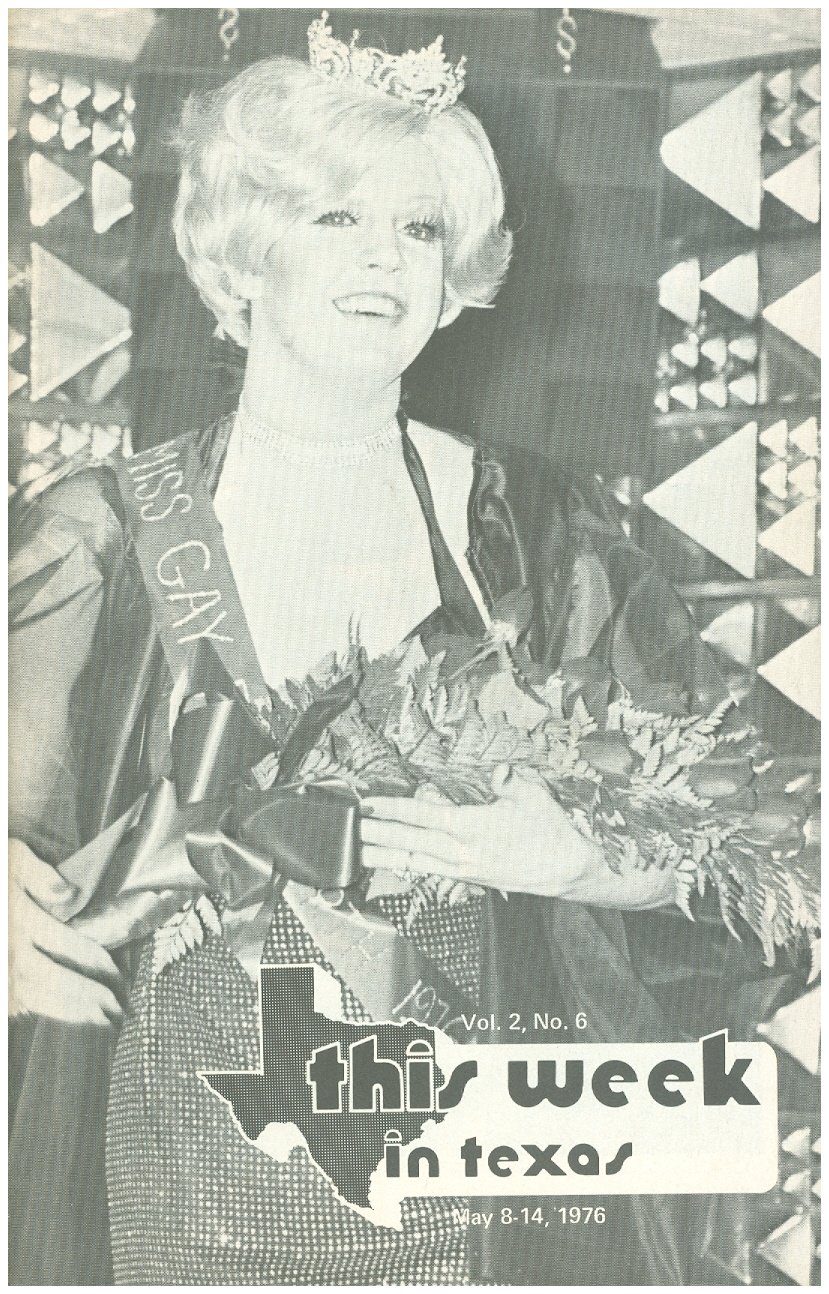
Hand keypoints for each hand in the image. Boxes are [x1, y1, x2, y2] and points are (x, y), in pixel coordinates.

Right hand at [9, 838, 126, 1026]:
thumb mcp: (14, 858)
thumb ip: (41, 876)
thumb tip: (69, 893)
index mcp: (23, 921)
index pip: (69, 946)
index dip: (96, 963)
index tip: (118, 975)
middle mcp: (12, 952)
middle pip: (56, 980)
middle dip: (88, 997)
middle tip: (117, 1009)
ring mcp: (3, 971)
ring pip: (38, 998)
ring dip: (70, 1011)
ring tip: (100, 1020)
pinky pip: (19, 1004)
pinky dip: (43, 1012)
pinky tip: (64, 1016)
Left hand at [360, 766, 673, 908]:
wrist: (574, 871)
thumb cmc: (554, 831)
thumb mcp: (531, 795)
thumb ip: (506, 780)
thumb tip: (495, 770)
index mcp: (471, 827)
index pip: (420, 815)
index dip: (390, 808)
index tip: (366, 803)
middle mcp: (461, 853)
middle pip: (408, 842)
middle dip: (374, 834)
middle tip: (344, 828)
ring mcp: (463, 870)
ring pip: (414, 862)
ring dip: (383, 855)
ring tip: (354, 852)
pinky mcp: (470, 880)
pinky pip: (430, 871)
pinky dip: (407, 866)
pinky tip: (393, 864)